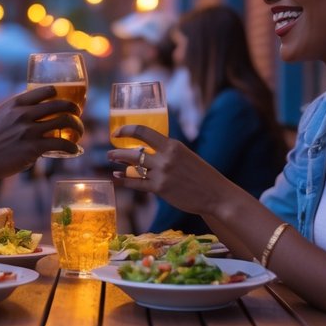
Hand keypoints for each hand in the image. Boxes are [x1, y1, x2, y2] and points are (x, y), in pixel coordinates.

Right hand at [0, 85, 83, 179]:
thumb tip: (30, 121)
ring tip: (79, 133)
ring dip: (77, 127)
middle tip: (77, 115)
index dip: (60, 95)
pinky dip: (72, 147)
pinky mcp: (33, 148)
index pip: (46, 90)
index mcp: (15, 103)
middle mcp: (24, 113)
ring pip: (65, 122)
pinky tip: (74, 151)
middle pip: (61, 105)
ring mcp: (29, 131)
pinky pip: (61, 144)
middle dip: (74, 109)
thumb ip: (14, 115)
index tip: (65, 101)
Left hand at [107, 124, 245, 215]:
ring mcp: (162, 174)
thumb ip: (168, 152)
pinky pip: (137, 184)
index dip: (126, 130)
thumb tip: (151, 150)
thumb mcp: (186, 155)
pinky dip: (124, 180)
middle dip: (118, 152)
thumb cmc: (201, 174)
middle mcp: (165, 158)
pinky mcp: (160, 189)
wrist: (215, 194)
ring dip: (119, 164)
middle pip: (133, 151)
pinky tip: (117, 178)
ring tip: (111, 162)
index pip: (143, 132)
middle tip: (109, 152)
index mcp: (172, 145)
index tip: (117, 132)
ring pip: (132, 167)